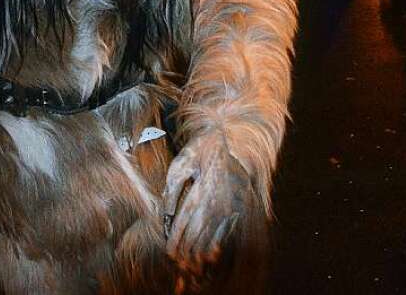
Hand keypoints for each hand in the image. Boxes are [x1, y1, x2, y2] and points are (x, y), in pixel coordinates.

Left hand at [162, 133, 256, 278]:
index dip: (176, 240)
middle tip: (178, 261)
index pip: (185, 222)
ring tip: (192, 263)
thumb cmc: (194, 153)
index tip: (170, 252)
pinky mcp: (236, 205)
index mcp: (200, 190)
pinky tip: (212, 253)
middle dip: (187, 250)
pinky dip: (218, 242)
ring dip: (201, 250)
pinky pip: (227, 229)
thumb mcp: (178, 167)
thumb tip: (169, 215)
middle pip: (198, 233)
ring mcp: (228, 204)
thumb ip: (172, 192)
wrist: (219, 141)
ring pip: (213, 233)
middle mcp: (216, 200)